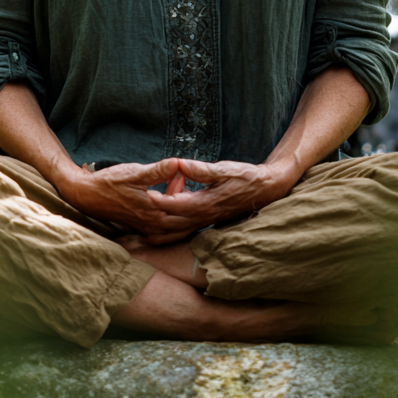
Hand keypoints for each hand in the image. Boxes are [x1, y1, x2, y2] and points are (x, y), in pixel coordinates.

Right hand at [56, 158, 201, 242]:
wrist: (87, 195)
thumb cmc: (110, 183)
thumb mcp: (135, 172)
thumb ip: (157, 171)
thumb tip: (178, 163)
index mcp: (154, 211)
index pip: (184, 209)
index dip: (195, 196)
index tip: (202, 180)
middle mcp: (152, 224)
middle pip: (183, 219)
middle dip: (193, 204)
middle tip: (198, 184)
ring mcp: (147, 226)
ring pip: (175, 223)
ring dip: (183, 208)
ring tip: (183, 184)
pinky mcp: (142, 225)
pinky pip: (165, 224)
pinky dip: (174, 214)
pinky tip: (173, 196)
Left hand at [146, 158, 299, 231]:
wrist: (263, 190)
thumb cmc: (244, 177)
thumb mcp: (224, 169)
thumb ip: (201, 170)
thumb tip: (180, 164)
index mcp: (205, 202)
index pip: (176, 204)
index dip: (160, 200)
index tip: (144, 194)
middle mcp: (203, 216)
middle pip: (171, 222)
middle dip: (153, 217)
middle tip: (135, 210)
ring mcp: (204, 220)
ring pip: (175, 231)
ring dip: (157, 231)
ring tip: (137, 230)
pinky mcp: (205, 220)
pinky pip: (182, 231)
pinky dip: (168, 233)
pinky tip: (156, 230)